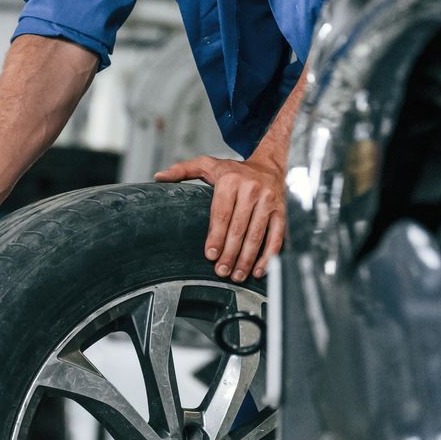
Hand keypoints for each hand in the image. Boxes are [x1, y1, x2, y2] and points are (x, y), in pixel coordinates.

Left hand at [153, 154, 286, 281]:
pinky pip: (276, 236)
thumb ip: (182, 170)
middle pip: (239, 228)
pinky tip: (259, 269)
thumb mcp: (207, 164)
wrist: (268, 165)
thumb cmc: (235, 170)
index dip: (216, 236)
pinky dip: (268, 256)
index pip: (222, 213)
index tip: (210, 255)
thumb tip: (158, 177)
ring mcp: (269, 201)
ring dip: (247, 259)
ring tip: (237, 275)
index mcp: (231, 180)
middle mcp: (252, 189)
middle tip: (221, 271)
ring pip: (257, 235)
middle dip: (229, 253)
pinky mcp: (281, 212)